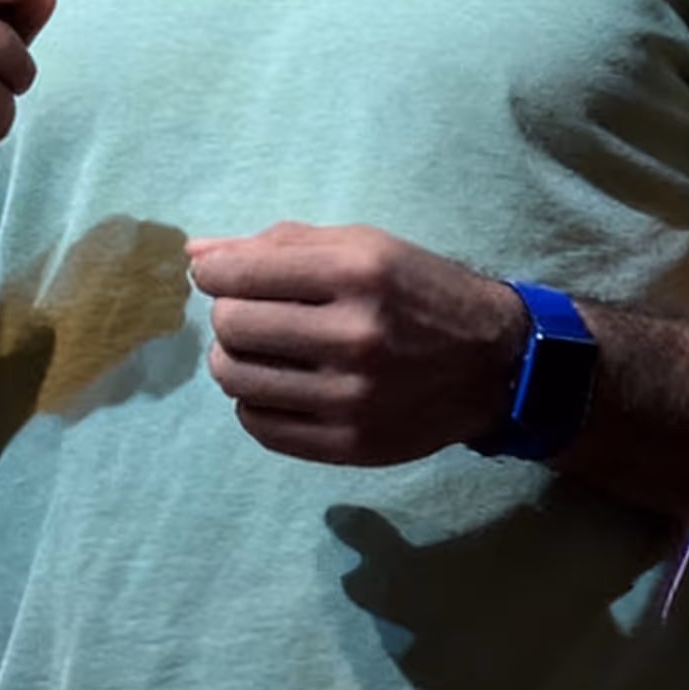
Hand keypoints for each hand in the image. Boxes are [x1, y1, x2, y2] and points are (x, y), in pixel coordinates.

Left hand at [184, 223, 522, 465]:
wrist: (493, 364)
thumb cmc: (419, 292)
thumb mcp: (363, 246)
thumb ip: (279, 244)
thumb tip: (195, 255)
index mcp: (357, 273)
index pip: (238, 274)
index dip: (215, 275)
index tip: (224, 278)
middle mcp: (354, 336)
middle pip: (231, 328)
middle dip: (229, 315)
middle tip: (252, 315)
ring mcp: (351, 398)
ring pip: (236, 380)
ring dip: (236, 361)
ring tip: (263, 352)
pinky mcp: (349, 445)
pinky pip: (259, 426)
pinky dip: (255, 403)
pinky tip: (282, 386)